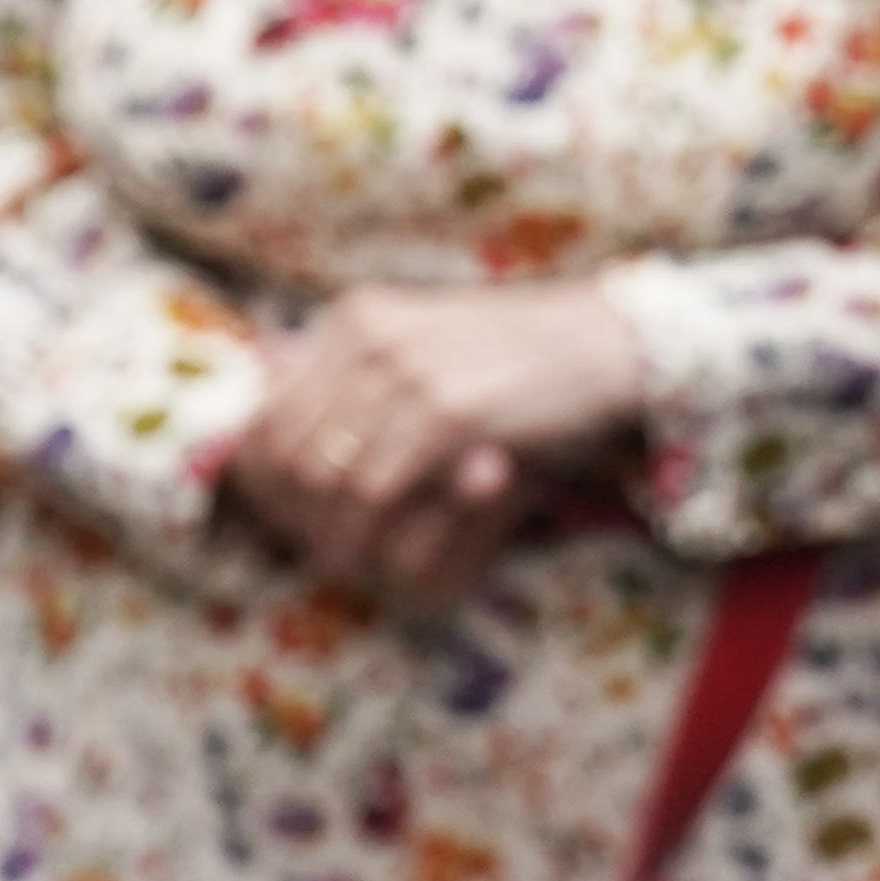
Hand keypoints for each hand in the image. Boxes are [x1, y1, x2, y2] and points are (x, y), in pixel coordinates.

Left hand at [220, 284, 648, 615]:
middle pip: (289, 445)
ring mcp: (406, 371)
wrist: (611, 345)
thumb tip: (272, 385)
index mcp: (358, 318)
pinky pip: (373, 486)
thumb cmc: (524, 358)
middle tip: (322, 549)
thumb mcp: (431, 346)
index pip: (270, 407)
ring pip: (324, 473)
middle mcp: (369, 336)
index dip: (268, 473)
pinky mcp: (447, 410)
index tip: (293, 515)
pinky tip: (380, 557)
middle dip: (296, 511)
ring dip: (332, 530)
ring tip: (348, 561)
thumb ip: (361, 369)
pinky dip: (370, 530)